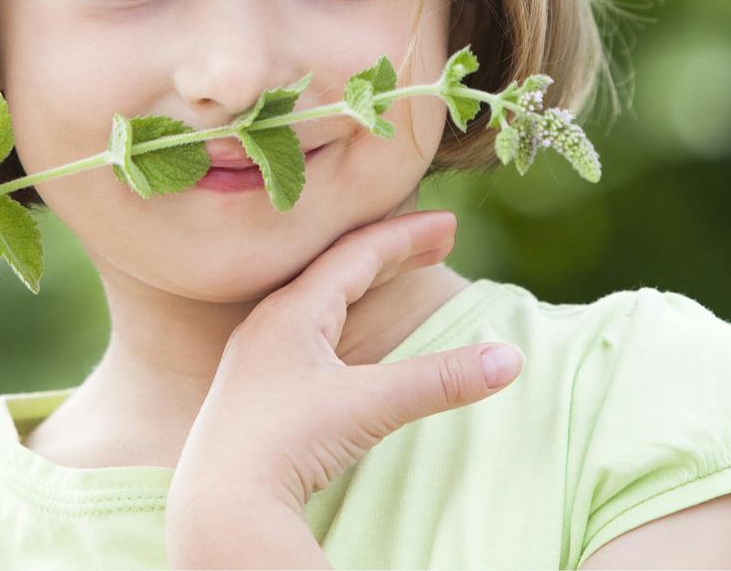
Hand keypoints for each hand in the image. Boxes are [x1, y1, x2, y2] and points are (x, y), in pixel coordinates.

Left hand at [169, 209, 522, 514]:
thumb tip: (511, 359)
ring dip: (361, 284)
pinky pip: (304, 334)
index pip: (356, 254)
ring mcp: (257, 359)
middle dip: (390, 253)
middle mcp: (268, 325)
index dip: (406, 236)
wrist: (220, 507)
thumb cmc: (285, 445)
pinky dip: (339, 319)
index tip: (449, 224)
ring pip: (317, 302)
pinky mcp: (254, 394)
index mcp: (291, 311)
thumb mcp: (370, 405)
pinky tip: (346, 339)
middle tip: (437, 242)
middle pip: (336, 270)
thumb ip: (439, 380)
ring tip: (394, 274)